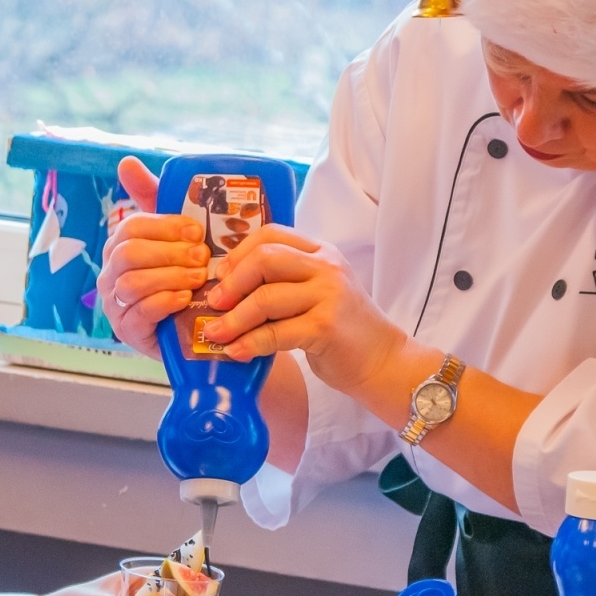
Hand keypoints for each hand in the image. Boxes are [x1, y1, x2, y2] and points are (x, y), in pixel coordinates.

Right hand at [97, 157, 210, 358]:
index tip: (196, 230)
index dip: (164, 226)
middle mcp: (111, 273)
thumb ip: (156, 198)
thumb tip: (126, 161)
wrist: (195, 326)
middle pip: (128, 254)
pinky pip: (139, 313)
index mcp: (121, 244)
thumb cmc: (184, 274)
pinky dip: (164, 302)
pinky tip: (185, 298)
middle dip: (169, 252)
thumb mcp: (176, 236)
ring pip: (132, 283)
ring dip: (169, 277)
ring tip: (198, 278)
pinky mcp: (127, 330)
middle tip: (202, 256)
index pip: (132, 227)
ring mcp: (116, 303)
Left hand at [201, 225, 406, 392]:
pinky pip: (275, 332)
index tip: (220, 277)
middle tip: (213, 304)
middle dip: (231, 283)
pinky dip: (249, 343)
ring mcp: (329, 295)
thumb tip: (226, 288)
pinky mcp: (326, 327)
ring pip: (265, 298)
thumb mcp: (316, 293)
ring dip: (233, 319)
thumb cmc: (342, 329)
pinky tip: (235, 352)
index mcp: (321, 252)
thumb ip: (284, 282)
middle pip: (264, 259)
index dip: (238, 253)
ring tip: (214, 335)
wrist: (382, 360)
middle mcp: (326, 267)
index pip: (270, 235)